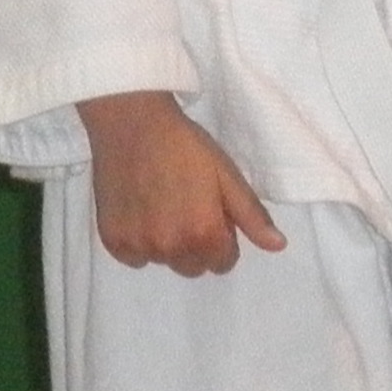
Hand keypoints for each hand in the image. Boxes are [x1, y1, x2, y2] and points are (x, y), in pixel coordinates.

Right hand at [79, 89, 284, 276]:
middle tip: (187, 208)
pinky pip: (134, 257)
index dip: (222, 238)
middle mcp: (171, 248)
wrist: (132, 123)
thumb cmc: (184, 145)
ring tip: (161, 205)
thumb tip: (278, 246)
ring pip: (163, 261)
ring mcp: (139, 246)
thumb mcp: (227, 174)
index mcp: (204, 234)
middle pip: (193, 267)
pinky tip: (140, 211)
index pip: (223, 263)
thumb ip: (252, 215)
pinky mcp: (112, 241)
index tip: (212, 212)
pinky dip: (139, 241)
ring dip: (167, 243)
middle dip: (196, 245)